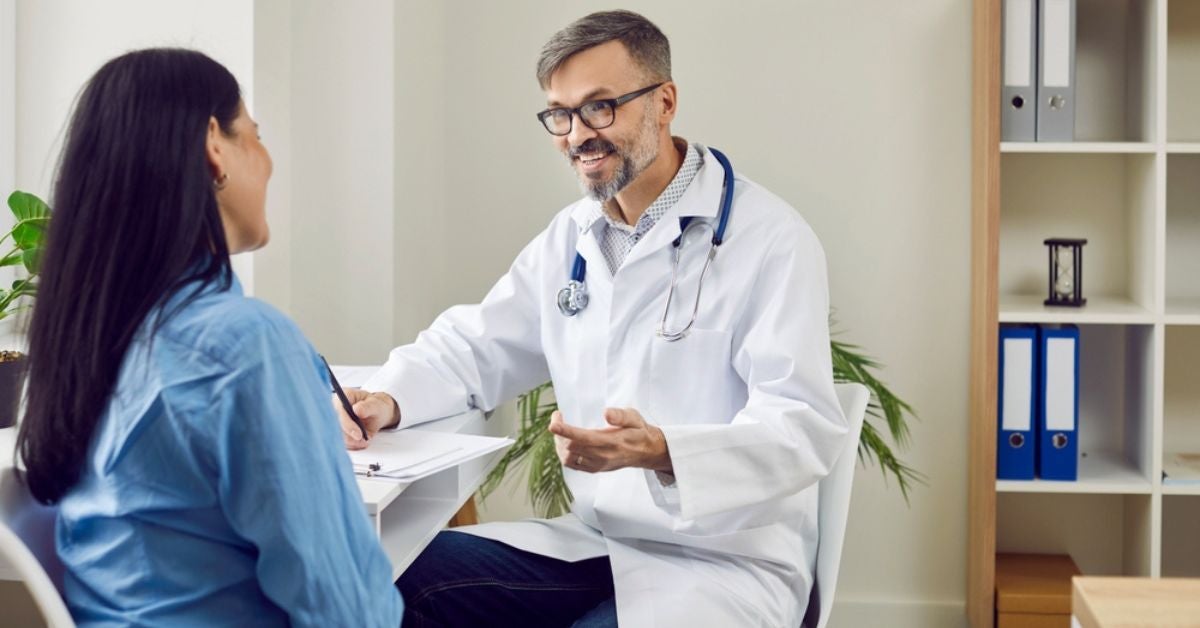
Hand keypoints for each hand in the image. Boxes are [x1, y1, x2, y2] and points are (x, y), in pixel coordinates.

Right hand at [333, 388, 399, 449]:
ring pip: (337, 436)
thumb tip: (357, 409)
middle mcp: (335, 409)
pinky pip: (342, 442)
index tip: (358, 434)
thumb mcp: (376, 404)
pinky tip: (362, 442)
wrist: (376, 413)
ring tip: (365, 441)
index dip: (347, 424)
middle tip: (363, 441)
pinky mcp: (338, 432)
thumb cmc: (375, 406)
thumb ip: (367, 407)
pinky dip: (353, 444)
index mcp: (343, 397)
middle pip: (334, 426)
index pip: (339, 411)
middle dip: (349, 436)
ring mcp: (335, 422)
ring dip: (352, 442)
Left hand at [549, 408, 671, 473]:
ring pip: (567, 458)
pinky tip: (566, 442)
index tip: (554, 422)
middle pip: (570, 448)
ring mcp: (597, 464)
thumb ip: (621, 415)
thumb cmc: (638, 432)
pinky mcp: (594, 469)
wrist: (646, 452)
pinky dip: (564, 453)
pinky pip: (572, 464)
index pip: (582, 438)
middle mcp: (602, 456)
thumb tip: (606, 413)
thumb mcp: (634, 418)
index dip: (565, 430)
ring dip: (559, 444)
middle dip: (559, 432)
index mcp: (610, 442)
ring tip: (560, 431)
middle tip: (558, 418)